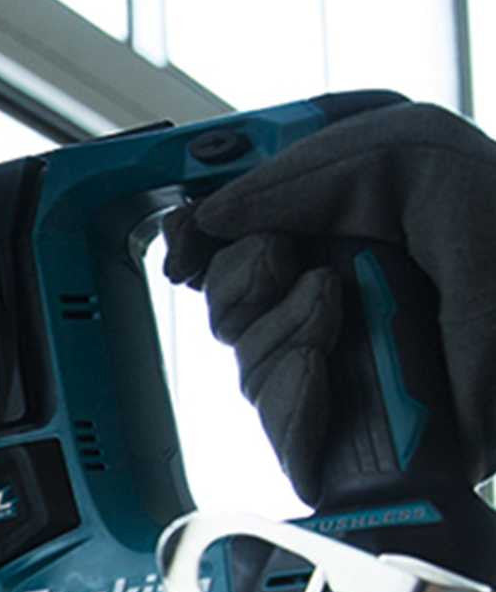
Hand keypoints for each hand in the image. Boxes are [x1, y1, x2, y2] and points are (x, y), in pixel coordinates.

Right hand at [162, 102, 495, 502]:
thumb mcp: (406, 159)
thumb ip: (300, 174)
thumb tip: (212, 218)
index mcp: (339, 228)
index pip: (236, 231)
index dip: (197, 232)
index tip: (184, 235)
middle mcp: (334, 294)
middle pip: (222, 298)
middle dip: (240, 277)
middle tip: (287, 262)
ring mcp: (344, 364)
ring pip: (241, 357)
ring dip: (277, 330)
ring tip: (337, 311)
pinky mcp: (356, 431)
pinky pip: (274, 422)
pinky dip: (288, 392)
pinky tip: (327, 369)